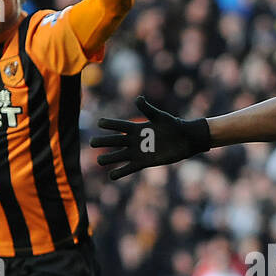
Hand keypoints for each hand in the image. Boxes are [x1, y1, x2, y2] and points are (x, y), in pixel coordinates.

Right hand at [91, 96, 211, 179]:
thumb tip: (138, 99)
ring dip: (109, 158)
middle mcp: (135, 140)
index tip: (99, 123)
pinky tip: (111, 176)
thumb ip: (148, 109)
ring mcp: (138, 152)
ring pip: (120, 156)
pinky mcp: (143, 163)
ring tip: (99, 161)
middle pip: (116, 141)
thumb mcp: (160, 117)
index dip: (110, 124)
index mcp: (137, 128)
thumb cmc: (173, 125)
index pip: (120, 125)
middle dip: (104, 142)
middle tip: (92, 143)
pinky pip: (129, 168)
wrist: (184, 140)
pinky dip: (121, 172)